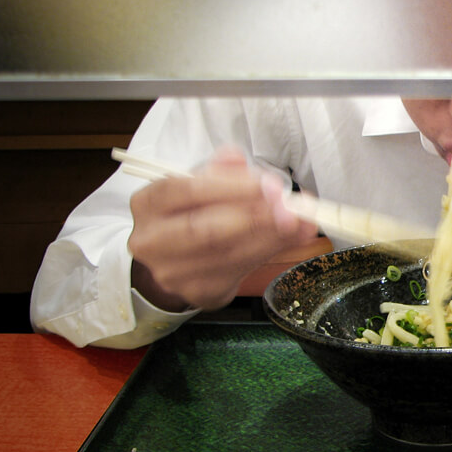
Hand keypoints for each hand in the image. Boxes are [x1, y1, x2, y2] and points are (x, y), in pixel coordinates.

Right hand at [126, 146, 318, 311]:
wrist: (173, 258)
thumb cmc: (190, 213)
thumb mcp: (201, 183)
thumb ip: (221, 170)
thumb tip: (238, 158)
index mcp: (149, 203)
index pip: (186, 190)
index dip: (231, 187)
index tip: (270, 185)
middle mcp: (152, 241)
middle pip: (206, 229)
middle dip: (256, 217)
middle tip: (292, 209)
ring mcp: (173, 273)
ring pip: (229, 254)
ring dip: (272, 237)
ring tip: (303, 222)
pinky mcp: (199, 292)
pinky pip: (240, 271)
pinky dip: (271, 252)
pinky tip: (292, 239)